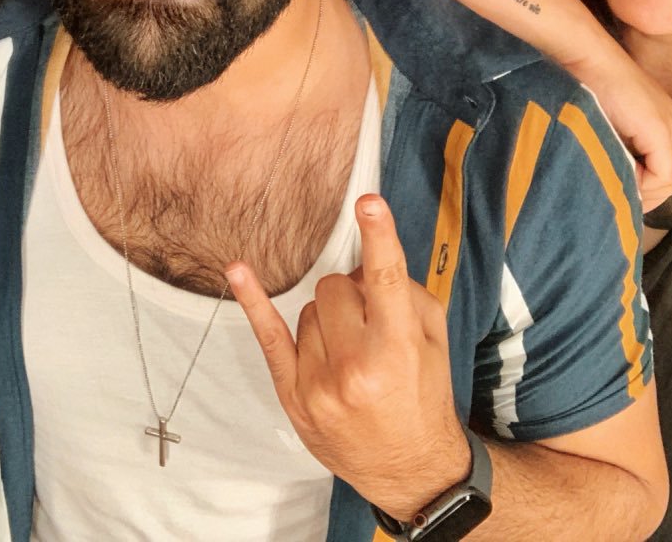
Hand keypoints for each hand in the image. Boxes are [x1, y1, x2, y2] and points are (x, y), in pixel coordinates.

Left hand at [227, 195, 469, 518]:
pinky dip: (253, 302)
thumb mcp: (434, 343)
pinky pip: (268, 337)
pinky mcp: (293, 395)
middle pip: (336, 287)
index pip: (386, 281)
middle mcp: (356, 367)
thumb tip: (367, 264)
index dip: (378, 237)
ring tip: (352, 351)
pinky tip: (238, 271)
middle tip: (370, 321)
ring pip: (309, 309)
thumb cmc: (424, 397)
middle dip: (353, 294)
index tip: (368, 203)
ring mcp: (319, 383)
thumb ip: (405, 295)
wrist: (410, 469)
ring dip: (329, 318)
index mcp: (397, 350)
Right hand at [562, 39, 671, 215]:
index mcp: (659, 120)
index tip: (618, 188)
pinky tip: (619, 174)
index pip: (667, 168)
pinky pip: (665, 172)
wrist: (584, 54)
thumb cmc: (581, 81)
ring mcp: (667, 124)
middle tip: (621, 198)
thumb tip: (609, 177)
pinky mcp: (658, 127)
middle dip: (650, 195)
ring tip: (618, 187)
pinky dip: (644, 182)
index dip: (646, 187)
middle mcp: (670, 122)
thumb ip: (612, 143)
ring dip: (647, 191)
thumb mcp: (601, 119)